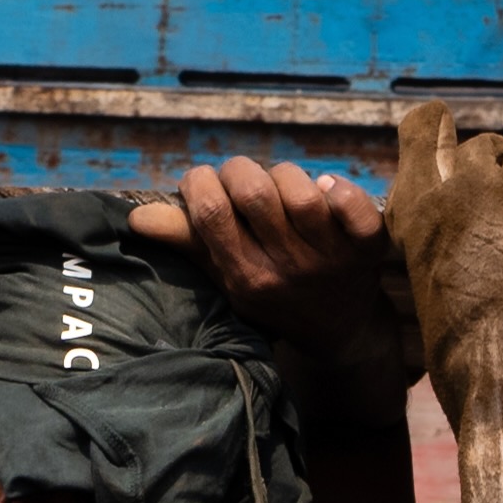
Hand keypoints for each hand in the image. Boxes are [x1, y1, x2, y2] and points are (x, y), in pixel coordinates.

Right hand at [147, 156, 392, 354]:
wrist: (341, 330)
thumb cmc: (273, 292)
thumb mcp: (225, 276)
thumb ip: (186, 242)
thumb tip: (136, 217)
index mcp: (243, 276)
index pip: (211, 211)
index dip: (201, 182)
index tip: (205, 186)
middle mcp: (284, 268)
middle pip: (254, 193)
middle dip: (240, 172)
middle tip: (244, 184)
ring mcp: (328, 258)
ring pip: (299, 192)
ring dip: (285, 176)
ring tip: (282, 189)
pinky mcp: (366, 248)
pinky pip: (355, 209)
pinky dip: (341, 190)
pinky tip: (327, 189)